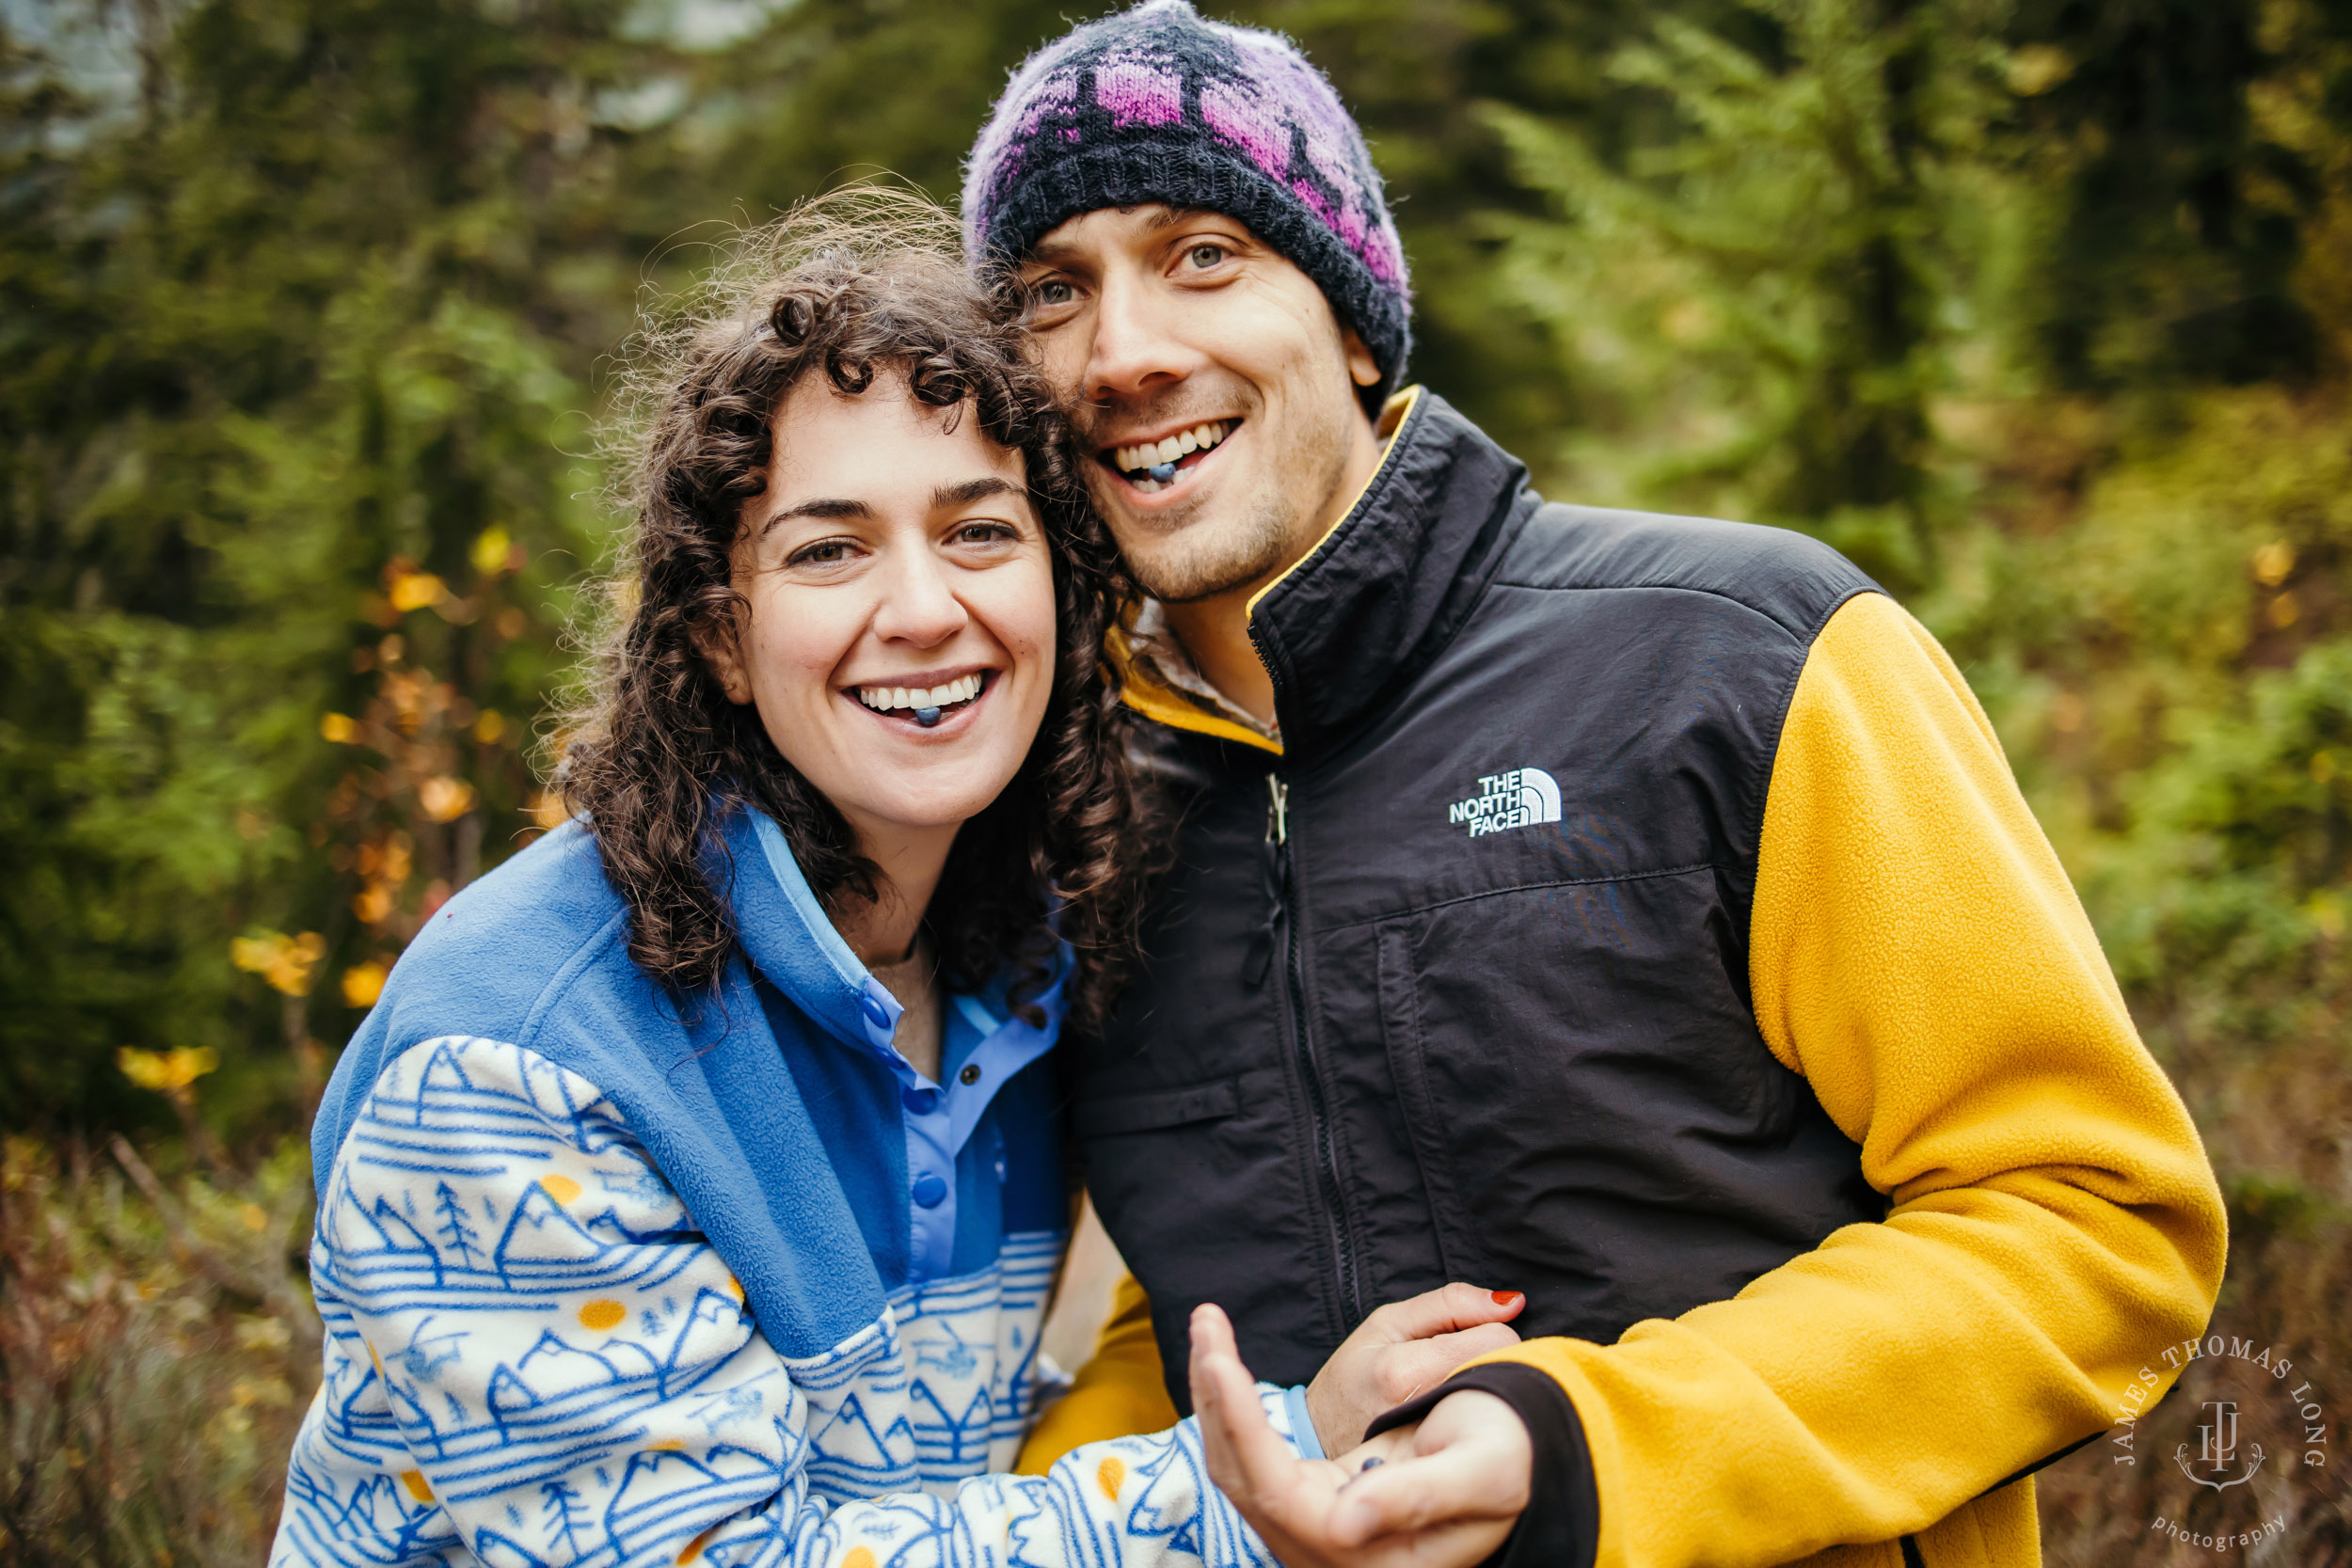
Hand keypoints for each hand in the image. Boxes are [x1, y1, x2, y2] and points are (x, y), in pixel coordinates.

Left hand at [1191, 1303, 1531, 1567]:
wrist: (1524, 1462)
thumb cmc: (1511, 1461)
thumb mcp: (1482, 1473)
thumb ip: (1415, 1500)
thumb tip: (1342, 1524)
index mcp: (1366, 1551)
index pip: (1275, 1489)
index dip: (1241, 1425)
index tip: (1219, 1360)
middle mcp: (1330, 1553)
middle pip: (1240, 1475)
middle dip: (1215, 1393)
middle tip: (1206, 1321)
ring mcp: (1315, 1531)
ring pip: (1236, 1465)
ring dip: (1216, 1394)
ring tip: (1208, 1326)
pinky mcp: (1312, 1502)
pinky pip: (1252, 1458)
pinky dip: (1232, 1406)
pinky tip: (1223, 1363)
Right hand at [1305, 1282, 1524, 1453]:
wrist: (1319, 1437)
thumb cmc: (1354, 1374)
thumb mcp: (1388, 1322)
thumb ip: (1452, 1304)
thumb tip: (1514, 1304)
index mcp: (1405, 1372)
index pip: (1498, 1341)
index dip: (1490, 1330)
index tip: (1468, 1336)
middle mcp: (1424, 1413)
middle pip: (1507, 1374)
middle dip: (1492, 1361)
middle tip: (1462, 1365)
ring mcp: (1435, 1446)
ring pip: (1503, 1403)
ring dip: (1488, 1390)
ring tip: (1457, 1391)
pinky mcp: (1446, 1467)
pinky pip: (1487, 1432)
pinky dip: (1480, 1418)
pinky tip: (1456, 1416)